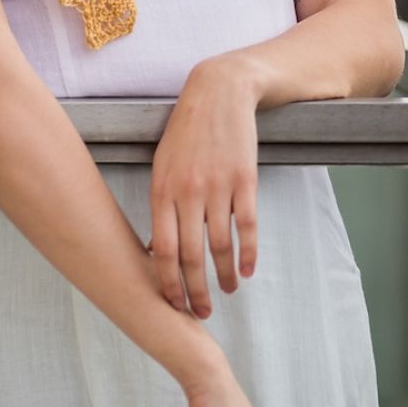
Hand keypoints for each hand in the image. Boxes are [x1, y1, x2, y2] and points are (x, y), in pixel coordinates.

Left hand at [149, 58, 261, 317]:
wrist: (218, 94)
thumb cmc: (185, 135)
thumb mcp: (162, 167)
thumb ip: (161, 208)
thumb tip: (159, 250)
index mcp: (161, 192)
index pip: (163, 251)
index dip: (168, 283)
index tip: (174, 305)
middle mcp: (188, 193)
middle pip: (191, 256)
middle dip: (196, 290)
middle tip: (201, 313)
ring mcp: (217, 187)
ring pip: (220, 245)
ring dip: (224, 276)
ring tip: (227, 292)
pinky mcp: (244, 180)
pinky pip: (247, 225)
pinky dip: (248, 252)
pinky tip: (247, 270)